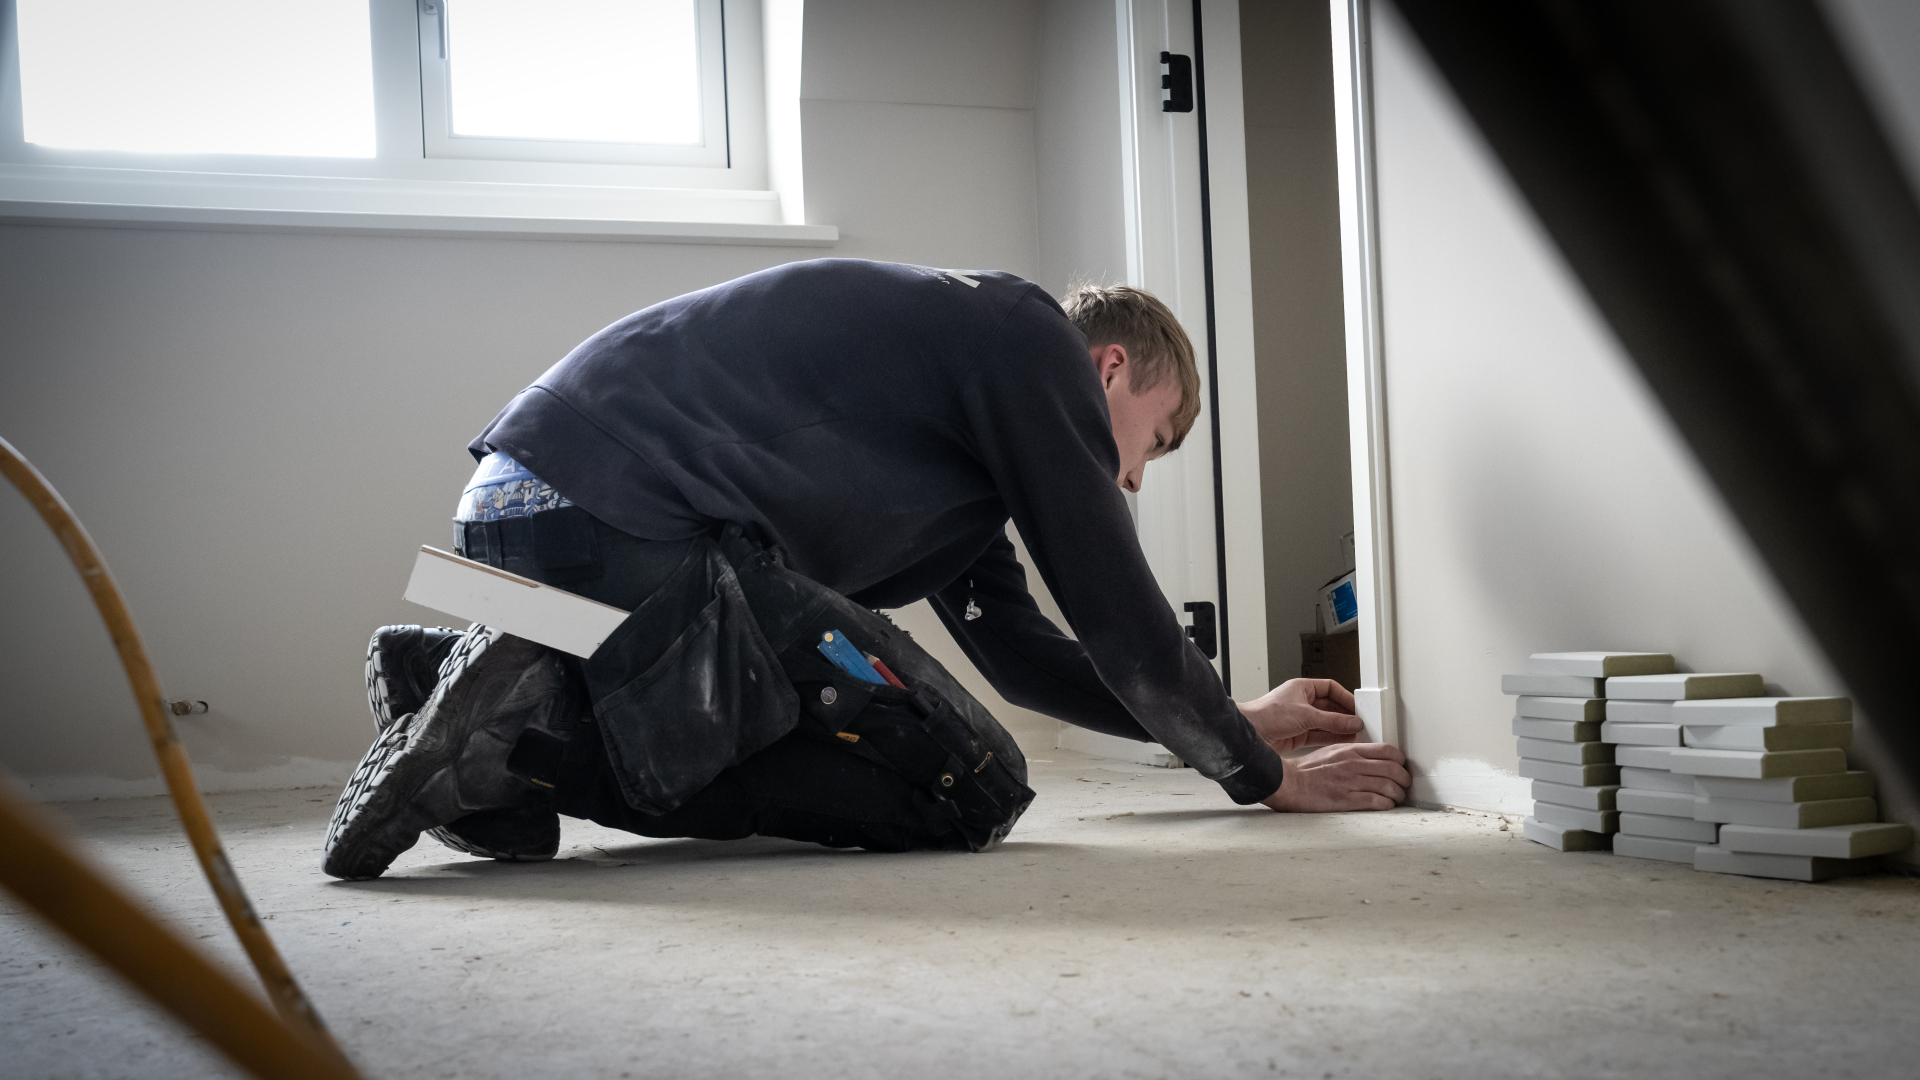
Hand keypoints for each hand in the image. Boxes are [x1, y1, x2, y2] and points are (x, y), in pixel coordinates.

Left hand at [1239, 678, 1364, 754]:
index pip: (1330, 688)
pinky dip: (1331, 738)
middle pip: (1330, 707)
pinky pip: (1320, 736)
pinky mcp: (1298, 736)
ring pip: (1326, 723)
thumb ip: (1332, 720)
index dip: (1345, 697)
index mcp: (1302, 688)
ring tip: (1356, 734)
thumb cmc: (1267, 715)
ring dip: (1340, 728)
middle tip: (1360, 722)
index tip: (1358, 707)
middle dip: (1344, 715)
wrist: (1250, 734)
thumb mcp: (1306, 715)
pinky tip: (1344, 741)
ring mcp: (1300, 720)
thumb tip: (1353, 722)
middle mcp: (1301, 703)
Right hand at [1261, 743, 1410, 811]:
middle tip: (1404, 785)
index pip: (1387, 750)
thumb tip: (1372, 757)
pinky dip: (1386, 804)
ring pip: (1388, 786)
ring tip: (1396, 798)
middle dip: (1404, 779)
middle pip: (1393, 769)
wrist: (1289, 783)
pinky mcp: (1347, 800)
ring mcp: (1351, 782)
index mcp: (1350, 750)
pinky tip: (1385, 805)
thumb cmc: (1307, 770)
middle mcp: (1354, 764)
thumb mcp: (1331, 751)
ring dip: (1397, 794)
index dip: (1400, 760)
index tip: (1401, 767)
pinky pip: (1376, 801)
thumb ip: (1352, 752)